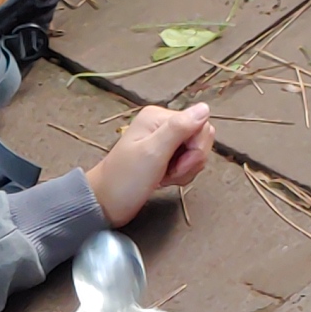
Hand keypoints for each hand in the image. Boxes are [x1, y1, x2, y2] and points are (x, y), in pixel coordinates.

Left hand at [83, 104, 213, 226]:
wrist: (106, 203)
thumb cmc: (125, 179)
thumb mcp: (153, 153)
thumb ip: (179, 129)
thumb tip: (205, 107)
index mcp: (159, 116)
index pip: (201, 125)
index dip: (196, 149)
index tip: (177, 164)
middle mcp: (163, 124)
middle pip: (200, 137)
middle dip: (191, 161)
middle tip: (170, 172)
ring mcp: (164, 140)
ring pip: (196, 151)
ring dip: (185, 170)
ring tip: (164, 177)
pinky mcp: (165, 156)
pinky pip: (188, 162)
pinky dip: (181, 175)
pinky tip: (165, 180)